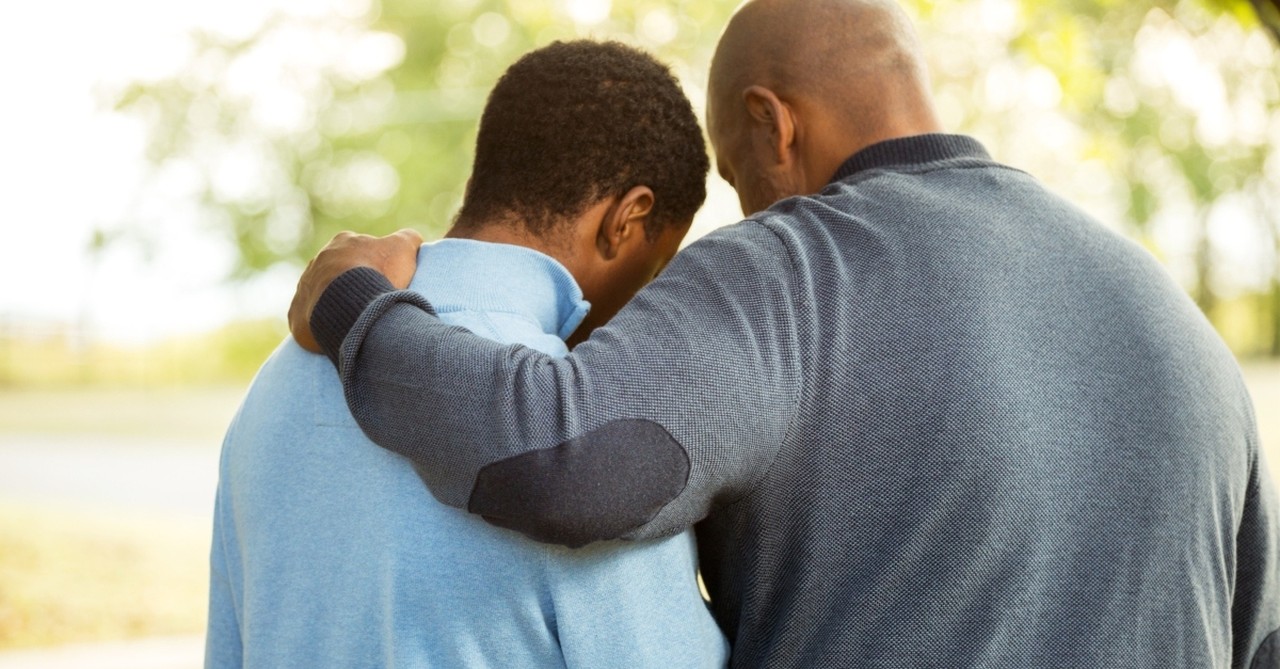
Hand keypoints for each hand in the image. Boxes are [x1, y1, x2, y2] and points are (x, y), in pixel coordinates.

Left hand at [288, 229, 423, 351]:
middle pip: (339, 272)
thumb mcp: (403, 248)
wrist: (348, 303)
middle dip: (353, 285)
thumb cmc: (377, 273)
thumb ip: (408, 239)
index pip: (359, 250)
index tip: (385, 279)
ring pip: (323, 295)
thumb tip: (412, 239)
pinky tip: (338, 331)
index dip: (374, 264)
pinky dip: (321, 324)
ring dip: (337, 304)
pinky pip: (310, 318)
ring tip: (357, 319)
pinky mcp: (298, 312)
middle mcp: (319, 261)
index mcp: (342, 242)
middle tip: (372, 301)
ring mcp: (305, 286)